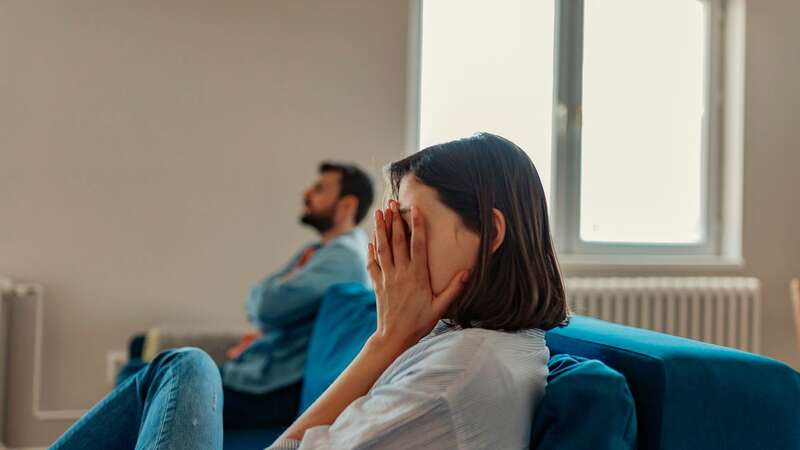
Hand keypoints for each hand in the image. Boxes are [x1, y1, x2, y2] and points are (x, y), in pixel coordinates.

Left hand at [367, 200, 468, 353]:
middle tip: (392, 203)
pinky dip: (371, 250)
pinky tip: (371, 240)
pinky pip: (372, 263)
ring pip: (382, 248)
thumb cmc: (419, 323)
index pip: (417, 245)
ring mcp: (387, 277)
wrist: (394, 338)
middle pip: (397, 241)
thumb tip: (467, 272)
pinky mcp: (378, 285)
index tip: (415, 209)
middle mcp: (400, 273)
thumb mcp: (440, 308)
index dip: (416, 225)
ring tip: (379, 213)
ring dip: (380, 229)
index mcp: (417, 276)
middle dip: (394, 220)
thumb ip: (454, 289)